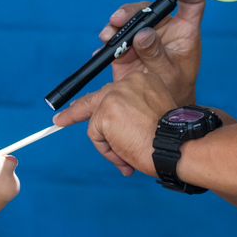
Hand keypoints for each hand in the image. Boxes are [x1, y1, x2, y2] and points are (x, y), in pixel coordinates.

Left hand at [56, 69, 178, 176]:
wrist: (178, 145)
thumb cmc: (172, 139)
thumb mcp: (154, 118)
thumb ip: (132, 117)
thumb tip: (109, 131)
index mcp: (144, 81)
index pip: (116, 90)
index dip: (100, 101)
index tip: (82, 104)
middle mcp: (127, 83)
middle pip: (97, 100)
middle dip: (75, 112)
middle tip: (58, 121)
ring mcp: (114, 96)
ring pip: (98, 124)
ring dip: (110, 145)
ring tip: (129, 155)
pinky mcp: (105, 113)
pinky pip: (96, 136)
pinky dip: (108, 150)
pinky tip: (126, 153)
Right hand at [100, 0, 204, 103]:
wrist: (158, 106)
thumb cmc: (174, 88)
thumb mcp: (169, 74)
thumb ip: (157, 55)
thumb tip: (142, 34)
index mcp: (184, 31)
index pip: (193, 3)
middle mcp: (163, 28)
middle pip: (150, 8)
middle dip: (132, 11)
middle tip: (118, 19)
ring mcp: (143, 35)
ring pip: (130, 19)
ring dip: (116, 24)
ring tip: (107, 36)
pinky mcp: (127, 45)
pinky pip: (116, 37)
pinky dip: (109, 40)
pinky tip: (104, 49)